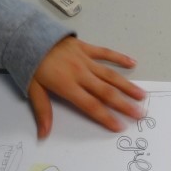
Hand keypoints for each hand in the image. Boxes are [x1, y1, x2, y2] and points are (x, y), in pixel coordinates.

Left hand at [28, 37, 146, 137]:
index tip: (120, 126)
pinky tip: (133, 63)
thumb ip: (42, 111)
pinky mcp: (87, 47)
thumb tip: (44, 135)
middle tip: (140, 114)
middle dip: (124, 104)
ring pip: (110, 75)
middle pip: (106, 92)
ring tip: (141, 95)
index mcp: (68, 86)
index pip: (91, 105)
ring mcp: (86, 60)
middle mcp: (81, 74)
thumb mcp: (32, 89)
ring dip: (127, 86)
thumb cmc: (30, 64)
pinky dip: (119, 58)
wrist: (29, 35)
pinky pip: (106, 53)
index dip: (106, 117)